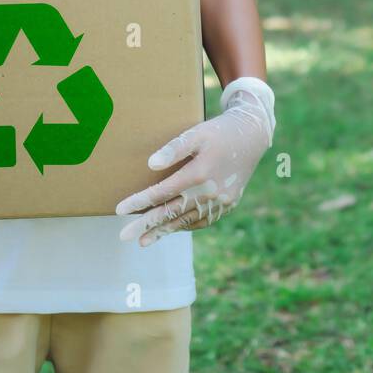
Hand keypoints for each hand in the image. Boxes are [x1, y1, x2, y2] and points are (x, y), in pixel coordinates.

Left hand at [116, 77, 275, 246]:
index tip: (119, 210)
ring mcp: (222, 201)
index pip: (163, 192)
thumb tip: (151, 165)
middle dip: (147, 224)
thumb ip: (174, 149)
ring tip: (143, 241)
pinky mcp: (229, 205)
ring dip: (164, 231)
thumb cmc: (219, 131)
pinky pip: (203, 220)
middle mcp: (211, 192)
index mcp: (200, 172)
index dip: (140, 201)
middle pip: (173, 211)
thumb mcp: (196, 133)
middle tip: (124, 236)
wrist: (253, 136)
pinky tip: (172, 229)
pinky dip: (186, 226)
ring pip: (187, 220)